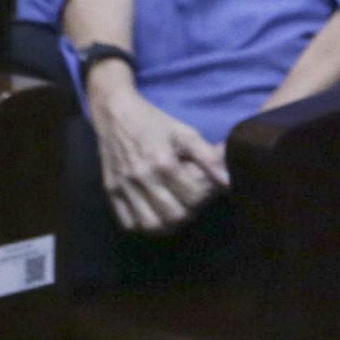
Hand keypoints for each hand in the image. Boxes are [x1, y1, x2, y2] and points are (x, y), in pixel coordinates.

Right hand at [89, 74, 228, 234]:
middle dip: (190, 212)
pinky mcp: (110, 191)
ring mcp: (124, 187)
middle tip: (191, 200)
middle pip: (174, 216)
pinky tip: (153, 213)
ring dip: (168, 224)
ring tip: (174, 210)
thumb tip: (228, 181)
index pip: (194, 196)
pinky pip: (128, 223)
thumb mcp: (186, 133)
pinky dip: (143, 225)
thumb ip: (208, 158)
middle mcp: (142, 177)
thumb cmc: (155, 123)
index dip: (206, 195)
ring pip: (151, 225)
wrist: (115, 114)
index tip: (206, 186)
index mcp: (163, 161)